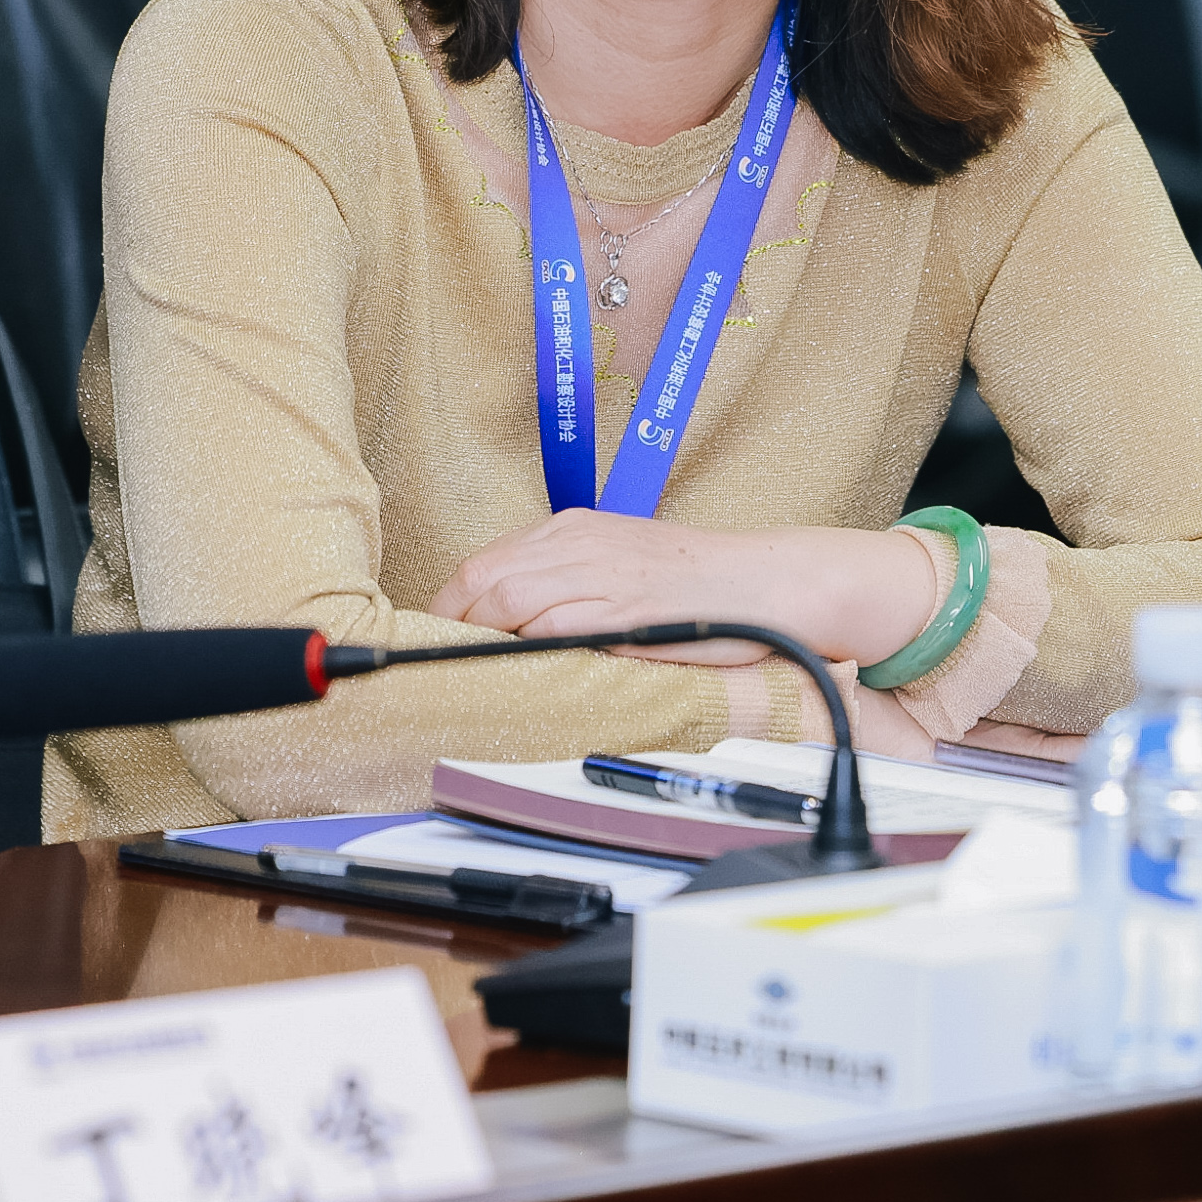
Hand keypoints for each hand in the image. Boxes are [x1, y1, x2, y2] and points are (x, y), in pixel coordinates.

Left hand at [428, 516, 941, 667]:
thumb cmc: (696, 587)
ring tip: (459, 669)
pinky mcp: (627, 606)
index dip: (452, 604)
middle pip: (485, 577)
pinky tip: (513, 665)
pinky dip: (526, 643)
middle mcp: (581, 543)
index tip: (436, 637)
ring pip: (511, 595)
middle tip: (432, 661)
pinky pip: (560, 621)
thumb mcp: (622, 571)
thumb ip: (571, 592)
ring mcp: (603, 571)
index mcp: (575, 531)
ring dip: (477, 634)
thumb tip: (514, 630)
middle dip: (450, 622)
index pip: (487, 564)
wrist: (769, 581)